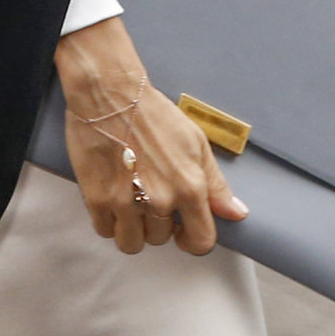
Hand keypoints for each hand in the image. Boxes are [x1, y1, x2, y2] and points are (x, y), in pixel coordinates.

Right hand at [56, 17, 247, 256]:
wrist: (109, 93)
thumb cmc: (153, 113)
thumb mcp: (195, 142)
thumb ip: (216, 183)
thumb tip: (237, 214)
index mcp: (189, 187)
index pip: (201, 242)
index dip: (192, 239)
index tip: (182, 229)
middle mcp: (159, 200)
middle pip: (161, 240)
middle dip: (156, 223)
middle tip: (149, 195)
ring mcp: (126, 202)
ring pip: (132, 242)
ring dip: (132, 226)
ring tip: (129, 199)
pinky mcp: (97, 199)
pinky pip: (105, 231)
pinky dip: (108, 219)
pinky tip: (112, 196)